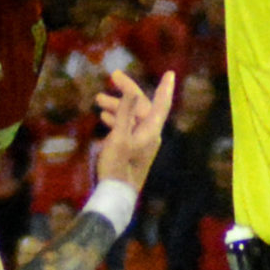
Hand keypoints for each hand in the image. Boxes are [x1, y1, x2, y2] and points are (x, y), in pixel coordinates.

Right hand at [92, 70, 173, 188]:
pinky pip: (127, 128)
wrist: (116, 195)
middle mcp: (150, 135)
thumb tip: (132, 90)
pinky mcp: (133, 150)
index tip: (170, 73)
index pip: (160, 104)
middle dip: (127, 91)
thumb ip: (125, 113)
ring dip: (117, 106)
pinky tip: (104, 117)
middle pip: (141, 106)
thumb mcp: (119, 137)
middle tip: (112, 76)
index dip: (165, 88)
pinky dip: (117, 119)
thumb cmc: (118, 166)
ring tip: (98, 100)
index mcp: (151, 131)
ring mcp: (142, 143)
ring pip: (132, 117)